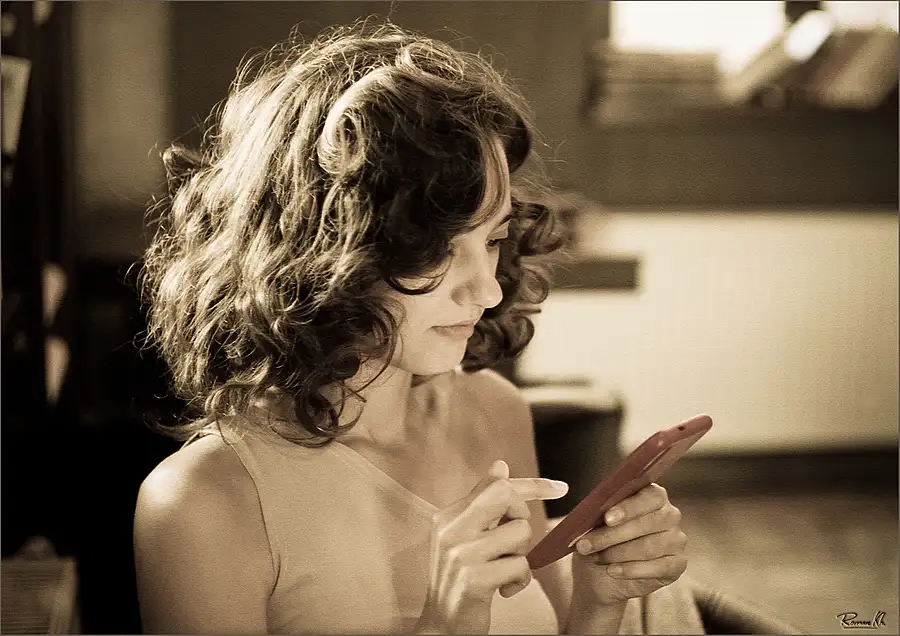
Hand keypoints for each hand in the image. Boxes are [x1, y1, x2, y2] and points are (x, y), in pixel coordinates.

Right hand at [415, 460, 568, 634]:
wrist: (441, 626)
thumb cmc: (460, 579)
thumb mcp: (465, 537)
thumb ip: (483, 503)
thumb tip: (500, 465)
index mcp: (449, 516)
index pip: (496, 485)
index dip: (532, 484)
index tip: (560, 487)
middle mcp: (451, 529)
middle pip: (506, 496)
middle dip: (523, 516)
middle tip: (514, 542)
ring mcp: (461, 554)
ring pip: (520, 533)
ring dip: (522, 555)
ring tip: (504, 570)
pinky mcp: (474, 580)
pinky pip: (520, 566)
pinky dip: (520, 581)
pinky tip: (504, 591)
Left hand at [570, 483, 687, 605]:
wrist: (600, 575)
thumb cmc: (600, 539)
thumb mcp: (592, 522)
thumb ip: (594, 511)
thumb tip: (584, 504)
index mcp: (652, 495)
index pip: (650, 496)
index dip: (628, 507)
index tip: (607, 519)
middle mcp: (669, 514)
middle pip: (647, 523)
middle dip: (612, 535)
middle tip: (586, 544)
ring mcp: (676, 540)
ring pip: (649, 546)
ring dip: (617, 554)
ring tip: (596, 558)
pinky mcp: (677, 564)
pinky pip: (658, 567)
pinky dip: (631, 570)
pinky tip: (612, 571)